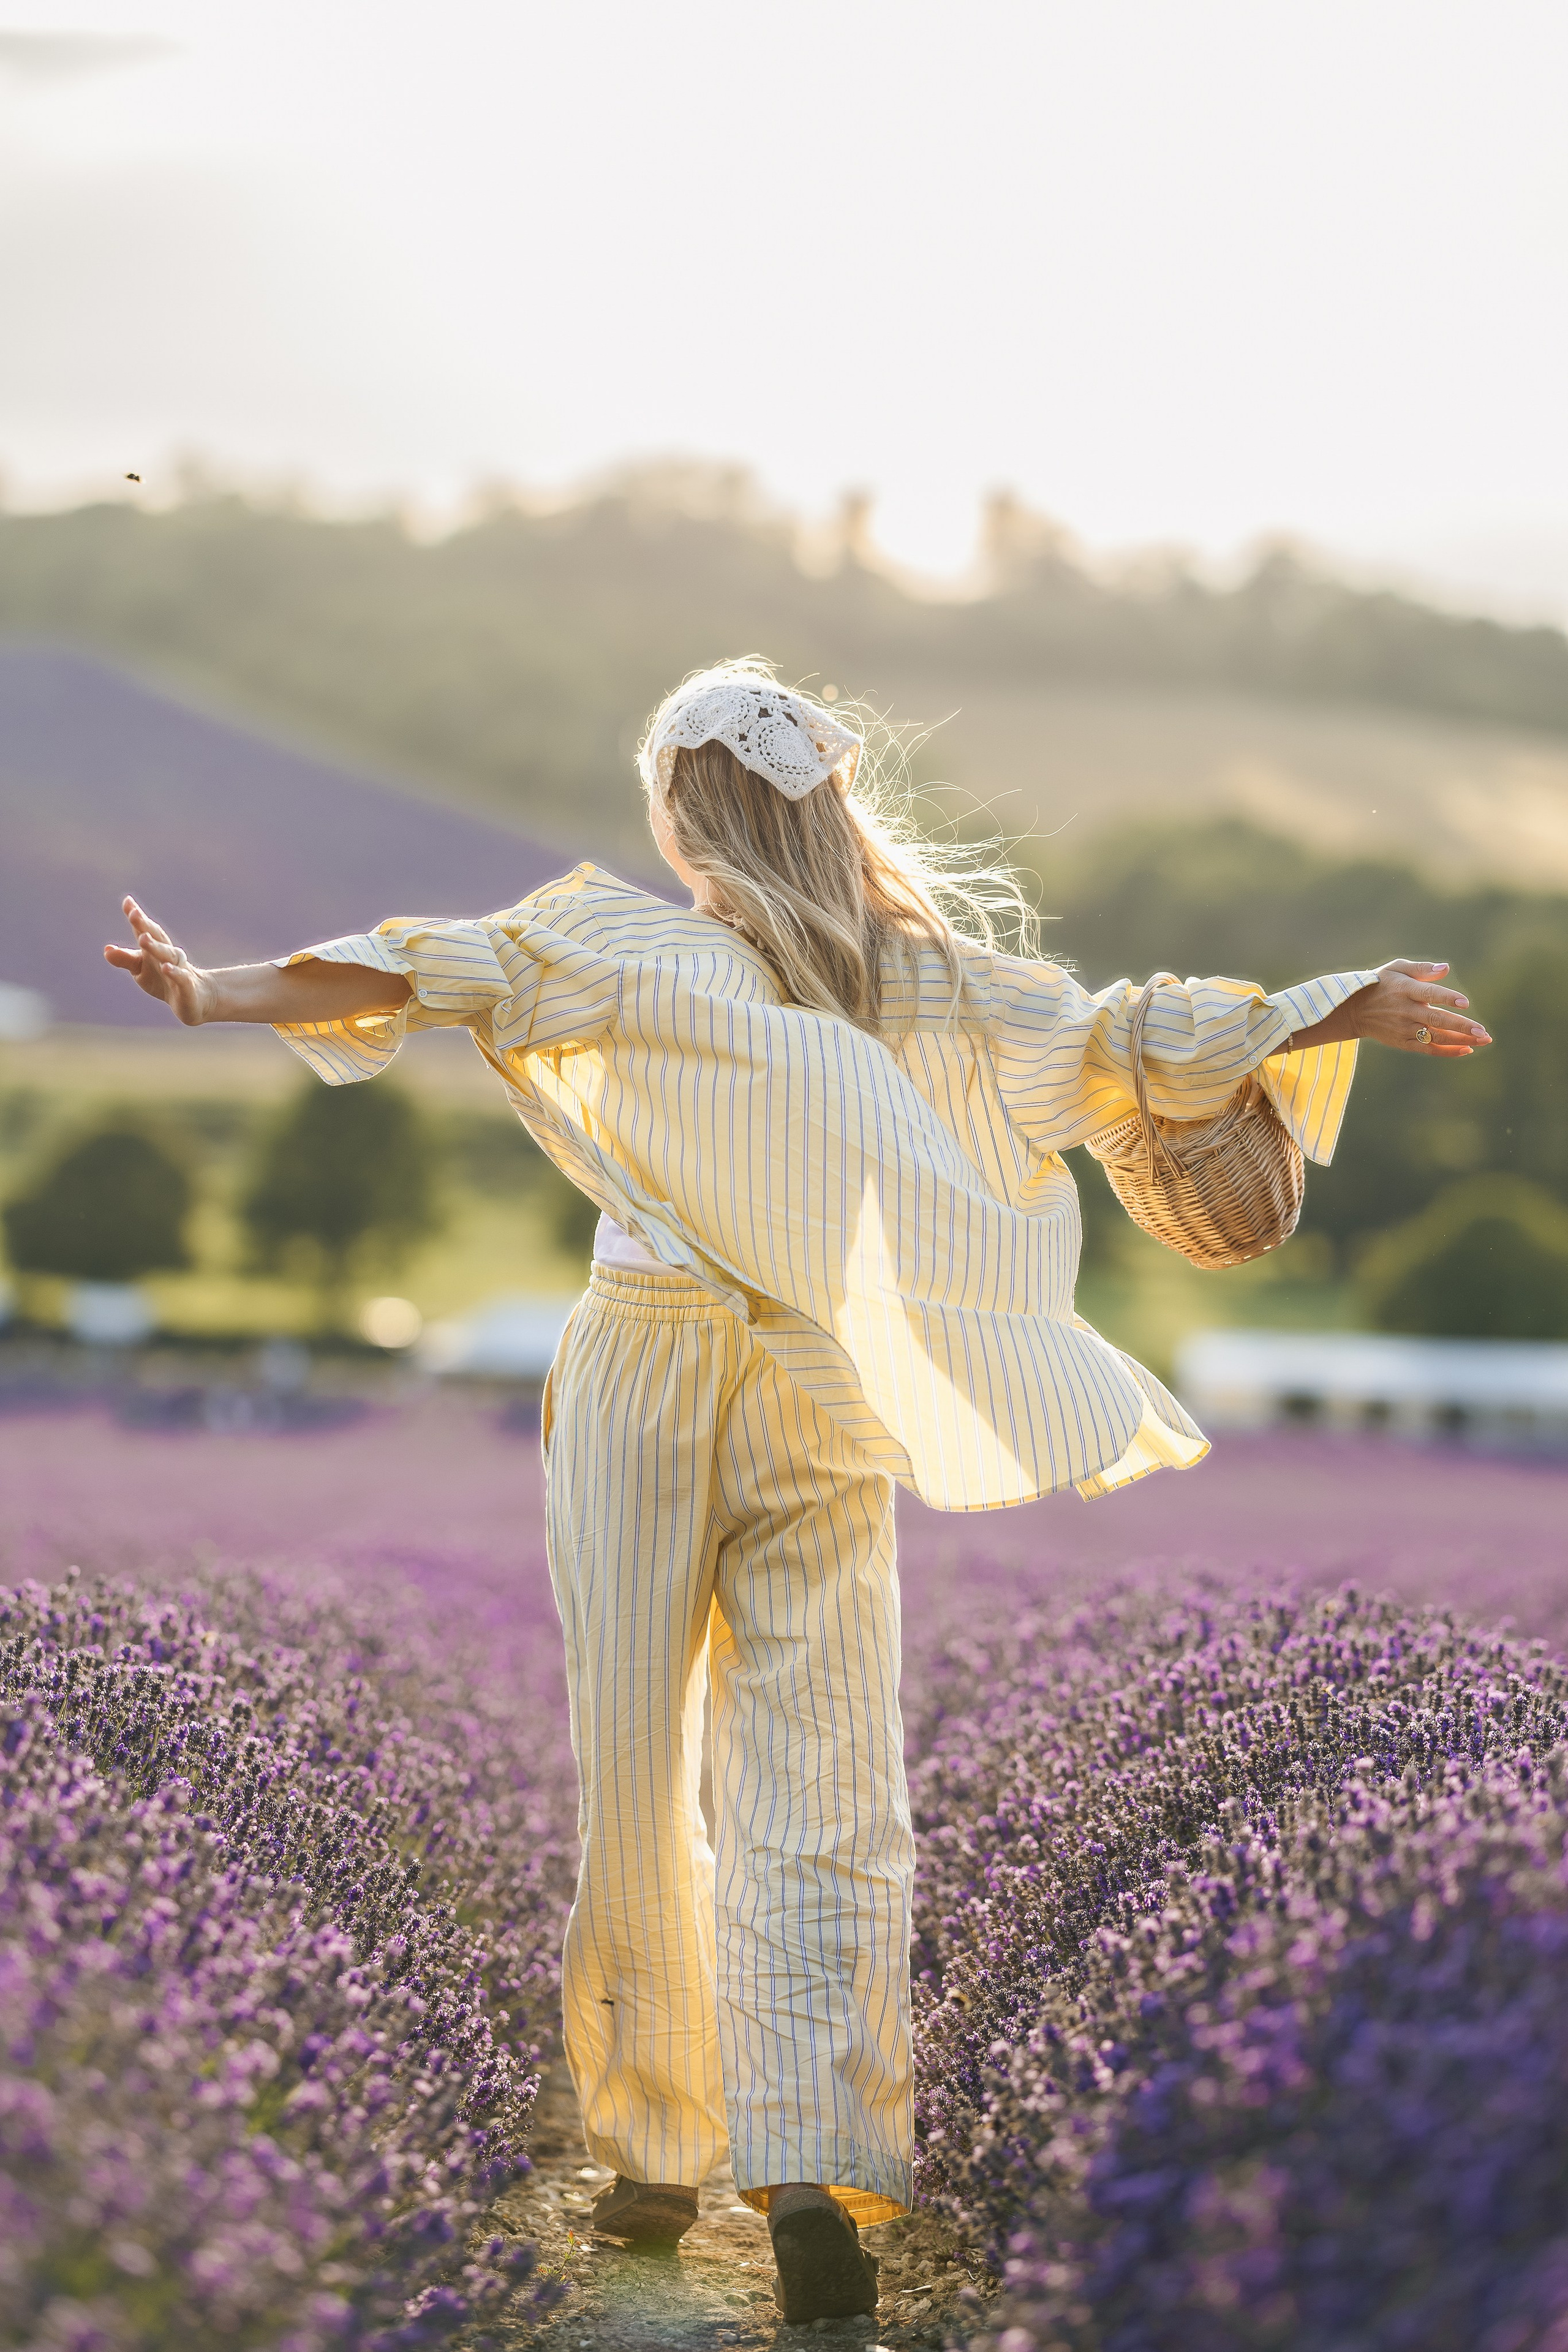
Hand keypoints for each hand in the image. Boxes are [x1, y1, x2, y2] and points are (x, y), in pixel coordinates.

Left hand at [104, 898, 218, 1024]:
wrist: (194, 997)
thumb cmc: (163, 978)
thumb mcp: (140, 969)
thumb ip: (125, 959)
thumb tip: (106, 949)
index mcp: (156, 947)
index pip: (145, 929)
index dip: (137, 917)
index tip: (127, 902)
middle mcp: (168, 953)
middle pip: (157, 937)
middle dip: (145, 926)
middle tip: (133, 914)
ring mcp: (180, 968)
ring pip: (167, 955)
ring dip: (155, 946)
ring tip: (143, 938)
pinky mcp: (187, 986)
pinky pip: (181, 977)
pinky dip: (174, 972)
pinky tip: (166, 967)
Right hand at [1295, 960, 1491, 1056]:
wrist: (1353, 1010)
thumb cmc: (1381, 984)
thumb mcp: (1396, 968)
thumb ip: (1422, 969)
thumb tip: (1446, 968)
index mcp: (1404, 989)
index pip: (1429, 994)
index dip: (1447, 999)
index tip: (1465, 1003)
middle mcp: (1405, 1010)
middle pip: (1436, 1020)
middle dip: (1461, 1026)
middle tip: (1483, 1031)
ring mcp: (1403, 1029)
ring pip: (1435, 1037)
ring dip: (1460, 1040)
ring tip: (1483, 1040)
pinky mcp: (1402, 1042)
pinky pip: (1428, 1049)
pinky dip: (1447, 1051)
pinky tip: (1467, 1050)